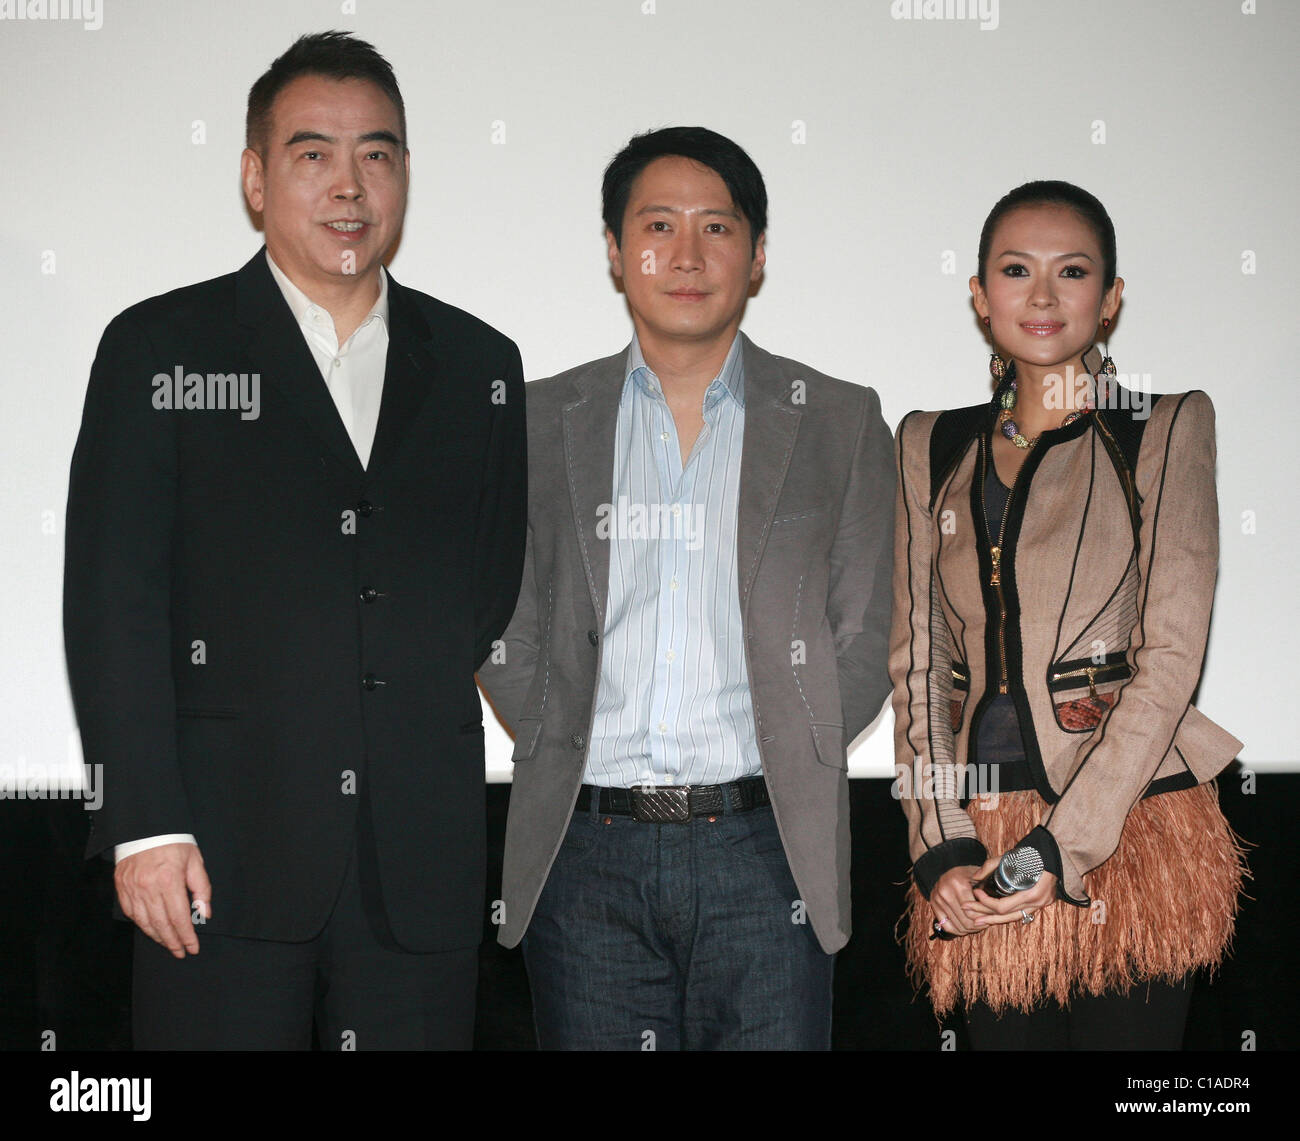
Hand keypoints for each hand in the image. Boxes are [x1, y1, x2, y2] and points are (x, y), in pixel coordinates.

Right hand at [115, 842, 209, 957]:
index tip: (193, 948)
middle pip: (161, 924)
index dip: (186, 936)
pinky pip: (131, 914)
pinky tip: (152, 930)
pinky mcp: (122, 888)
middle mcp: (148, 888)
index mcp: (169, 880)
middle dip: (173, 942)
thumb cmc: (174, 844)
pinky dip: (143, 925)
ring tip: (169, 945)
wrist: (145, 828)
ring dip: (158, 937)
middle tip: (181, 952)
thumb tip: (204, 914)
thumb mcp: (195, 862)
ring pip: (145, 922)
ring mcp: (132, 889)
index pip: (179, 918)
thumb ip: (202, 889)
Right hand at [930, 864, 986, 936]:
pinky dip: (957, 930)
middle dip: (977, 926)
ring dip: (969, 929)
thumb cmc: (967, 874)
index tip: (991, 919)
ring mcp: (937, 899)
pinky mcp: (933, 905)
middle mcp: (945, 892)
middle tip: (985, 924)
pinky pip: (946, 926)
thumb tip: (996, 904)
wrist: (948, 871)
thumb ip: (987, 886)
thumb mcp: (978, 875)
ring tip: (977, 926)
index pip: (973, 912)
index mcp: (958, 884)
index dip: (984, 918)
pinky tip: (965, 928)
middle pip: (965, 921)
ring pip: (957, 925)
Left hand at [962, 855, 1057, 926]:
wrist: (1052, 853)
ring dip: (993, 920)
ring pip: (1013, 918)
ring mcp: (1040, 904)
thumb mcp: (1009, 857)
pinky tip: (993, 917)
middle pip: (1005, 915)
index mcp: (1032, 892)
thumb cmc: (1031, 853)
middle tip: (966, 908)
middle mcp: (1037, 902)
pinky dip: (1006, 915)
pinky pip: (1020, 914)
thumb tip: (974, 877)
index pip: (1003, 906)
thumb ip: (990, 866)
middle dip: (984, 913)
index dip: (986, 902)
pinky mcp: (1040, 903)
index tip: (976, 893)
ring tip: (976, 921)